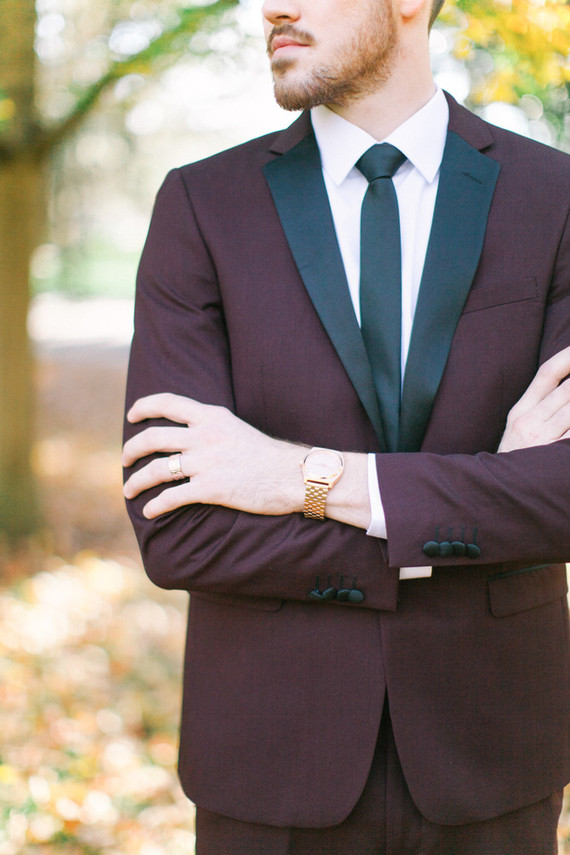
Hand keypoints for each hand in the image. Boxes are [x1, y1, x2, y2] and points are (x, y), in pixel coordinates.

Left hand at [122, 394, 304, 518]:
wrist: (293, 475)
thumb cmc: (267, 456)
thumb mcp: (236, 429)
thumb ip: (211, 428)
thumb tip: (187, 435)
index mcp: (212, 417)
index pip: (168, 403)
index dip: (144, 407)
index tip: (131, 416)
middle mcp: (204, 436)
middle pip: (153, 438)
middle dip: (131, 450)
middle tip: (124, 461)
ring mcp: (206, 462)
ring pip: (156, 470)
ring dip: (136, 482)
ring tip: (129, 491)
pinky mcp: (211, 488)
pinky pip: (171, 497)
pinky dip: (155, 505)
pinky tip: (149, 511)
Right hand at [498, 346, 569, 452]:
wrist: (498, 493)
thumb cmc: (514, 458)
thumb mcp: (518, 427)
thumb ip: (538, 403)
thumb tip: (564, 382)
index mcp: (520, 411)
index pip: (547, 373)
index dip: (568, 357)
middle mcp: (529, 422)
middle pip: (568, 389)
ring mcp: (541, 441)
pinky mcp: (550, 456)